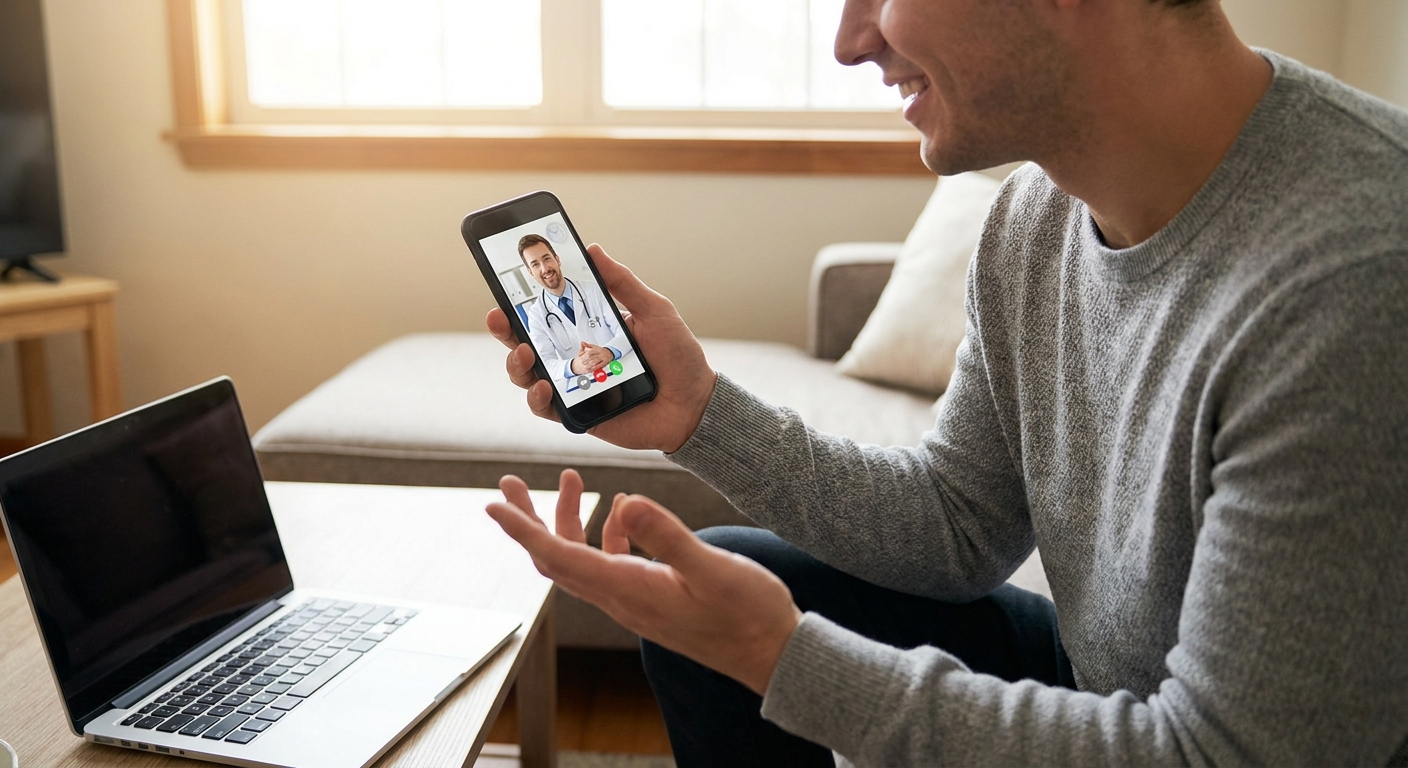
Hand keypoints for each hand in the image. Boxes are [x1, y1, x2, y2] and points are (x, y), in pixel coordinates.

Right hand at [488, 243, 716, 452]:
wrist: (693, 404)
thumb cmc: (677, 356)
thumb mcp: (653, 311)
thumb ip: (622, 283)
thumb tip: (592, 249)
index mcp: (589, 326)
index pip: (548, 310)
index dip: (523, 298)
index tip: (506, 281)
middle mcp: (575, 354)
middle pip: (527, 340)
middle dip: (505, 329)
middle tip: (499, 316)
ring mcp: (573, 384)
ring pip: (528, 374)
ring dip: (516, 363)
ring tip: (525, 354)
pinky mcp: (576, 414)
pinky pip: (545, 408)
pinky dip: (538, 398)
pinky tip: (545, 388)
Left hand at [488, 471, 802, 695]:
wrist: (769, 653)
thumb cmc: (746, 613)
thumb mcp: (710, 567)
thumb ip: (667, 535)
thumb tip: (626, 501)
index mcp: (627, 589)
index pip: (557, 555)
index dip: (521, 528)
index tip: (492, 503)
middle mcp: (620, 597)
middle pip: (554, 557)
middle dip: (528, 519)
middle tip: (508, 483)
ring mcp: (633, 599)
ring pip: (580, 558)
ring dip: (567, 519)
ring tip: (568, 479)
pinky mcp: (650, 597)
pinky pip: (611, 563)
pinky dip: (606, 532)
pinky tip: (622, 509)